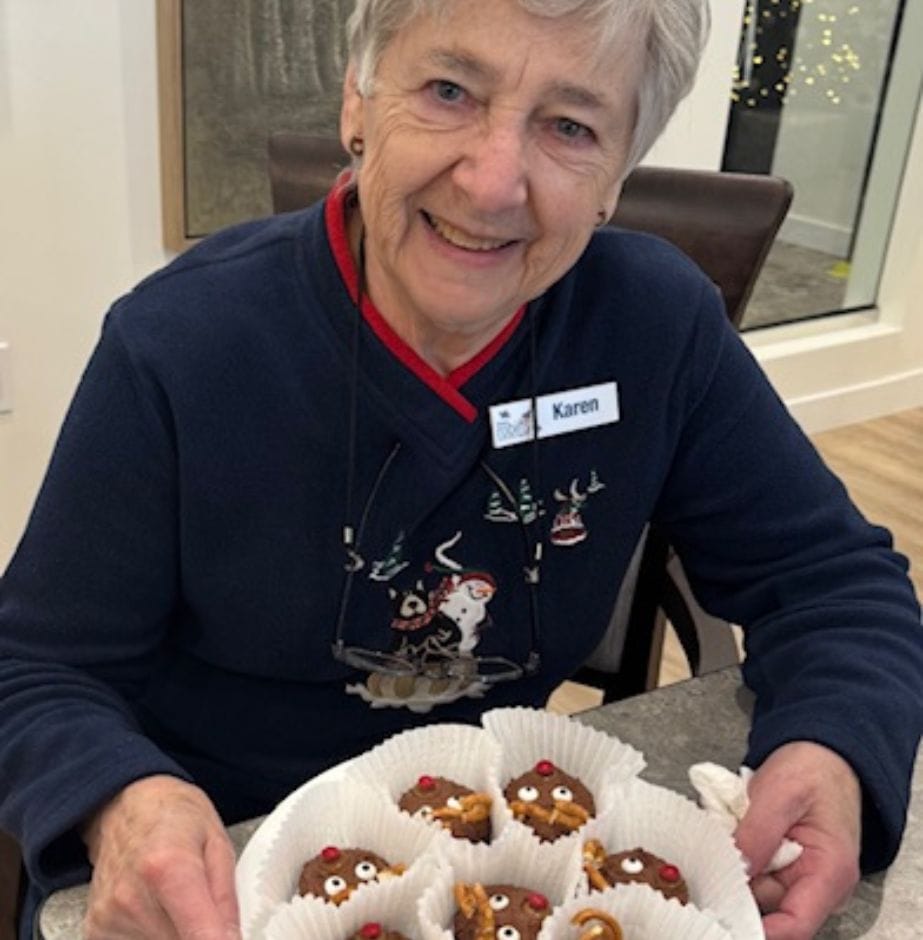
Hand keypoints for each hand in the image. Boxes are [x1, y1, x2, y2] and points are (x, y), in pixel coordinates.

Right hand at [81, 775, 240, 938]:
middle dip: (200, 936)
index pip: (200, 936)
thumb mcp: (217, 843)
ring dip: (176, 936)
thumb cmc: (175, 816)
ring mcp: (109, 918)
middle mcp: (132, 897)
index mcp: (170, 868)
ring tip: (177, 905)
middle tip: (204, 912)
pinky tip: (156, 912)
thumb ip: (226, 900)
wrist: (126, 805)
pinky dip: (154, 936)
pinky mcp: (95, 931)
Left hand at [734, 741, 860, 939]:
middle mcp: (816, 886)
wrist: (821, 754)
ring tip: (718, 832)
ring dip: (730, 866)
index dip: (759, 930)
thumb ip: (758, 834)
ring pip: (753, 888)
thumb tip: (735, 872)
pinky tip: (726, 831)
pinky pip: (752, 871)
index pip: (795, 925)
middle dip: (733, 886)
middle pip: (766, 907)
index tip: (722, 921)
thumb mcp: (780, 793)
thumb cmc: (811, 770)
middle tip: (703, 858)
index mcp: (829, 874)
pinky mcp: (782, 866)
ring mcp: (798, 877)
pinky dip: (735, 855)